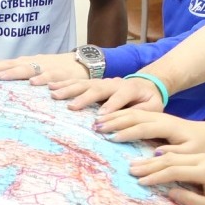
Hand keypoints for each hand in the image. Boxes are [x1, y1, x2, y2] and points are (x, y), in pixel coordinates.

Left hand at [0, 53, 87, 85]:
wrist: (84, 63)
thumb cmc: (57, 70)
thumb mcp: (36, 70)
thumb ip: (20, 75)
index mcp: (26, 63)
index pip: (3, 64)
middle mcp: (33, 63)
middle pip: (10, 65)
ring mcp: (46, 68)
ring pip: (27, 69)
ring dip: (13, 73)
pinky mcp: (61, 75)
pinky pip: (50, 77)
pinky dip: (42, 80)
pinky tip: (33, 83)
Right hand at [49, 76, 166, 113]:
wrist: (146, 84)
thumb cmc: (149, 100)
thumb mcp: (153, 108)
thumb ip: (142, 113)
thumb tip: (128, 123)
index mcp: (129, 88)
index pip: (119, 97)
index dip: (110, 107)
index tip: (99, 118)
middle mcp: (113, 82)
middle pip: (97, 88)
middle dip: (83, 97)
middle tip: (71, 107)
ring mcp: (102, 82)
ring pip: (84, 83)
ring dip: (68, 89)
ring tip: (53, 94)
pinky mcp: (94, 84)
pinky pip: (77, 82)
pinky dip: (63, 84)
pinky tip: (50, 87)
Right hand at [95, 110, 204, 152]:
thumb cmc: (199, 146)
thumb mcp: (191, 153)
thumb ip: (174, 153)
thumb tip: (156, 153)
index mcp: (168, 126)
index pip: (144, 127)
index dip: (128, 132)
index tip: (112, 138)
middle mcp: (160, 117)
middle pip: (133, 115)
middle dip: (114, 120)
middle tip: (97, 127)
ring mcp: (155, 115)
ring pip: (131, 112)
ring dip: (113, 116)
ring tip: (96, 122)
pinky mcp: (152, 117)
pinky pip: (132, 112)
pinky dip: (117, 114)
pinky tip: (105, 118)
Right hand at [129, 152, 204, 204]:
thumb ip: (191, 199)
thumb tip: (169, 192)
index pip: (175, 171)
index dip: (157, 176)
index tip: (141, 182)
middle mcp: (203, 159)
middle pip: (170, 160)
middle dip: (150, 166)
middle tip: (131, 170)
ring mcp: (201, 156)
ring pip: (171, 155)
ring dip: (152, 160)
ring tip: (135, 165)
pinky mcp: (199, 157)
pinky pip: (176, 155)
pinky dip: (161, 158)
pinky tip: (148, 160)